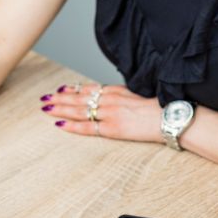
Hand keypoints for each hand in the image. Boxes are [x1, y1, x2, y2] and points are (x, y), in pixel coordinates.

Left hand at [39, 84, 163, 142]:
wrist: (171, 116)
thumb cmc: (161, 107)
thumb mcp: (139, 96)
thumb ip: (125, 97)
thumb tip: (117, 98)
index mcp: (117, 90)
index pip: (90, 89)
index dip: (74, 89)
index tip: (62, 89)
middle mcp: (110, 99)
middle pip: (79, 98)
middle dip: (60, 98)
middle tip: (45, 98)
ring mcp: (110, 113)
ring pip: (79, 110)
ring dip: (60, 108)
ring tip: (46, 108)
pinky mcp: (113, 128)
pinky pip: (87, 127)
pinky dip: (71, 126)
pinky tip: (59, 125)